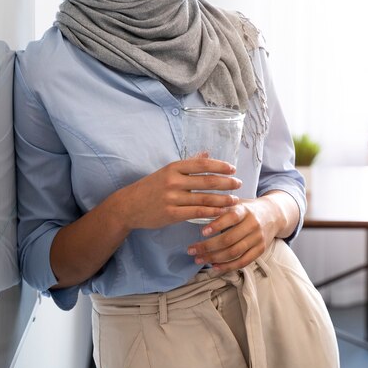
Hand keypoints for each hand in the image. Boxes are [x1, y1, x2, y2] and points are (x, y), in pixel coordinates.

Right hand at [109, 158, 241, 231]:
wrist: (129, 205)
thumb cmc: (150, 187)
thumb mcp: (167, 171)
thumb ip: (188, 164)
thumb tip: (207, 153)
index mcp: (173, 168)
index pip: (202, 164)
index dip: (220, 166)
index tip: (233, 168)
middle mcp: (173, 181)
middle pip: (206, 181)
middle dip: (226, 183)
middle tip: (239, 184)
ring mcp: (172, 198)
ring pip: (204, 198)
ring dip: (223, 199)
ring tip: (235, 200)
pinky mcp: (171, 214)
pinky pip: (197, 213)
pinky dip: (212, 213)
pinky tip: (221, 213)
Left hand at [187, 195, 283, 270]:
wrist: (273, 214)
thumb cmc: (247, 208)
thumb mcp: (236, 202)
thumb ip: (221, 207)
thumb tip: (197, 212)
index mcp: (245, 210)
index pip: (231, 217)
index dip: (217, 225)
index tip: (202, 232)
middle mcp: (253, 224)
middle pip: (229, 239)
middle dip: (208, 247)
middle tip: (192, 250)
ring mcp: (258, 238)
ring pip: (234, 252)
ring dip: (214, 258)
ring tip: (199, 259)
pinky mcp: (261, 250)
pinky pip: (243, 261)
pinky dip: (228, 266)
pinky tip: (214, 267)